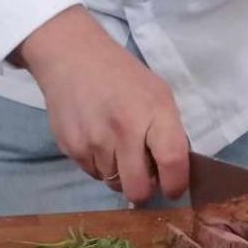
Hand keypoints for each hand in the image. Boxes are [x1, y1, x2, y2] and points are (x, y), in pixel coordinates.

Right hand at [13, 7, 190, 204]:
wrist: (72, 56)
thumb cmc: (122, 76)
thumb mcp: (158, 94)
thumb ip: (168, 131)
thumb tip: (171, 171)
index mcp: (154, 112)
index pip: (172, 162)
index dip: (175, 185)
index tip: (173, 189)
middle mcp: (124, 130)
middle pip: (138, 189)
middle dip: (143, 191)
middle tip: (143, 176)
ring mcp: (95, 141)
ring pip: (114, 183)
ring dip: (119, 173)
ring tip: (115, 145)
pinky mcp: (71, 147)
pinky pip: (92, 173)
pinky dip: (98, 164)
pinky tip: (97, 139)